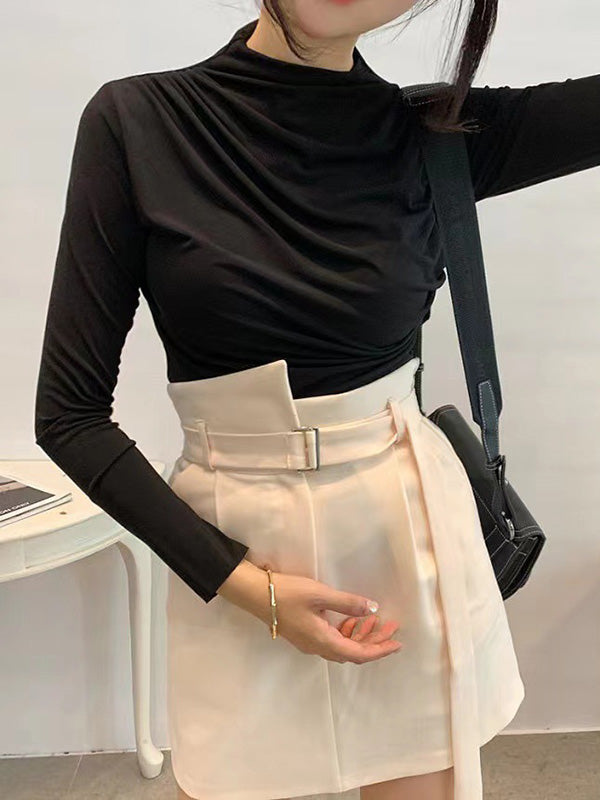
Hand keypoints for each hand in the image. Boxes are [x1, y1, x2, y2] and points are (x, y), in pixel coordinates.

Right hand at [218, 560, 402, 664]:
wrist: (254, 594)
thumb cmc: (287, 593)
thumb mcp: (320, 595)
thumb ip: (348, 603)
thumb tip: (373, 609)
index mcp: (323, 641)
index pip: (359, 653)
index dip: (380, 650)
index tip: (397, 643)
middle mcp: (317, 647)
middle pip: (352, 652)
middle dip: (374, 641)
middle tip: (391, 626)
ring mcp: (308, 642)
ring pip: (342, 646)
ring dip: (360, 636)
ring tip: (374, 619)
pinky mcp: (303, 634)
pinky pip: (331, 639)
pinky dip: (346, 632)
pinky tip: (350, 618)